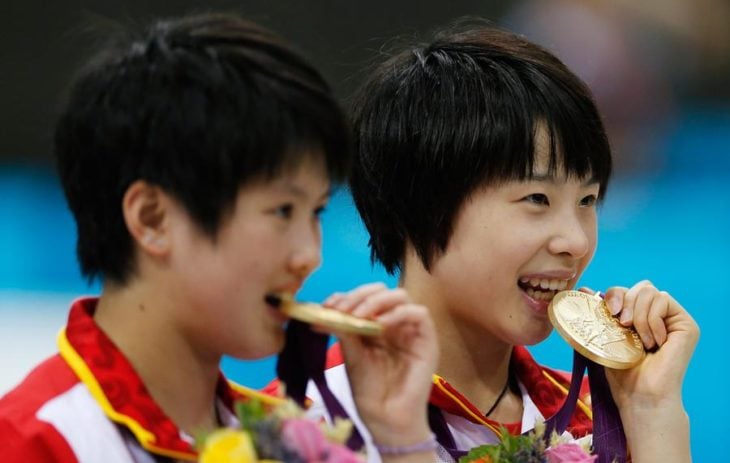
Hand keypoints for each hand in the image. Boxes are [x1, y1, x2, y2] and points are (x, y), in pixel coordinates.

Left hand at [323, 283, 437, 447]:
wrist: (386, 420)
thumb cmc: (370, 392)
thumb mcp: (351, 356)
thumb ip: (345, 330)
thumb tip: (325, 310)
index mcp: (374, 325)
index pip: (364, 297)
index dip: (346, 296)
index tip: (327, 306)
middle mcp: (394, 323)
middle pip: (382, 291)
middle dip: (359, 295)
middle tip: (341, 309)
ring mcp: (411, 330)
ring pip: (401, 296)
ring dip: (376, 301)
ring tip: (358, 316)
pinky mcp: (427, 340)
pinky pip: (419, 314)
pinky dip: (398, 313)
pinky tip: (380, 325)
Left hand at [598, 281, 698, 407]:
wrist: (639, 394)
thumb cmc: (621, 370)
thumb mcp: (605, 334)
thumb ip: (599, 311)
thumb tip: (584, 289)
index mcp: (640, 316)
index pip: (628, 290)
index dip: (616, 294)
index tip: (610, 312)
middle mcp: (659, 315)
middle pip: (642, 286)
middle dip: (627, 302)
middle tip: (624, 326)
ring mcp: (674, 319)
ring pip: (651, 292)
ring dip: (639, 316)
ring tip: (640, 341)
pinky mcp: (686, 325)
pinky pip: (664, 300)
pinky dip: (651, 320)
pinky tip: (653, 343)